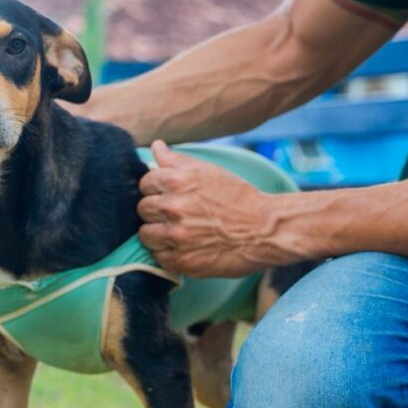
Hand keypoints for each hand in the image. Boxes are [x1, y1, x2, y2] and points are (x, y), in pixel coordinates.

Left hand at [137, 141, 293, 276]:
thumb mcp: (208, 171)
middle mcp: (173, 208)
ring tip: (179, 232)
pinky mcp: (182, 261)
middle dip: (156, 212)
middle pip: (142, 209)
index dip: (157, 189)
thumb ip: (176, 160)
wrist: (265, 229)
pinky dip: (169, 254)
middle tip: (178, 215)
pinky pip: (158, 257)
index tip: (170, 195)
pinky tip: (185, 247)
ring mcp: (176, 236)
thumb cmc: (238, 197)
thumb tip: (155, 146)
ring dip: (158, 234)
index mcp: (176, 181)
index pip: (145, 183)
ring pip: (145, 235)